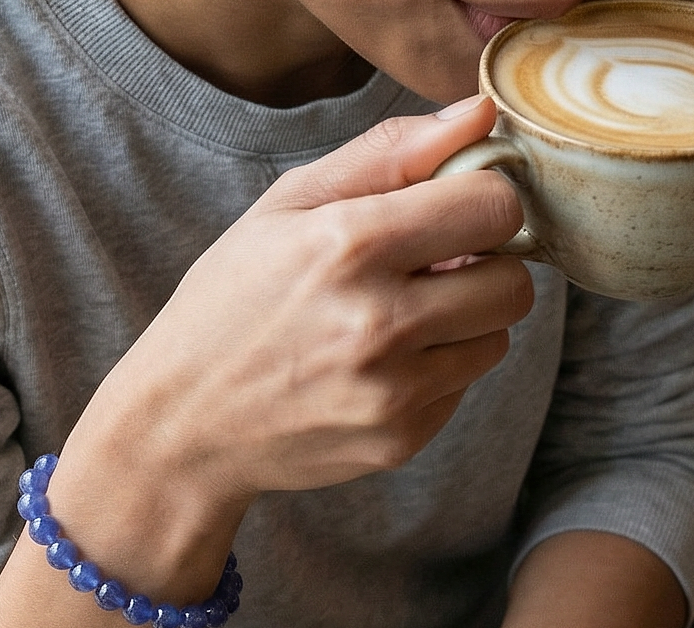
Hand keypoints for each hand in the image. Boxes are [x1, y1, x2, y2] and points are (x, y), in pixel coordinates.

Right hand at [86, 96, 534, 503]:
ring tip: (392, 327)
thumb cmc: (225, 310)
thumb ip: (385, 156)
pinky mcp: (397, 441)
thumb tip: (478, 120)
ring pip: (495, 341)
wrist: (181, 427)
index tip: (449, 218)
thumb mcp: (282, 211)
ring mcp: (390, 391)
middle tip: (427, 276)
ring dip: (459, 327)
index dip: (478, 205)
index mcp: (349, 245)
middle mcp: (378, 322)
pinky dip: (430, 377)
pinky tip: (371, 374)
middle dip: (480, 271)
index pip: (494, 206)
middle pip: (512, 283)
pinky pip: (459, 391)